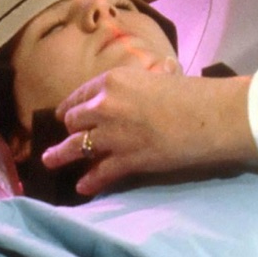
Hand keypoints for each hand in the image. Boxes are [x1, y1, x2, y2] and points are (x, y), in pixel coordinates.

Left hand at [42, 64, 257, 197]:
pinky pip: (100, 172)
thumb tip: (163, 69)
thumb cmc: (191, 92)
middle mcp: (104, 106)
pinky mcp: (125, 160)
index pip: (81, 94)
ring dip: (60, 155)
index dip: (71, 106)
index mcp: (112, 81)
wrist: (208, 117)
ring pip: (76, 147)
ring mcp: (112, 135)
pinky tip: (82, 187)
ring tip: (49, 161)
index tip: (65, 113)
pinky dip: (90, 181)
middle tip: (66, 136)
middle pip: (74, 120)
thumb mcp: (165, 76)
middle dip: (69, 129)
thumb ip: (154, 76)